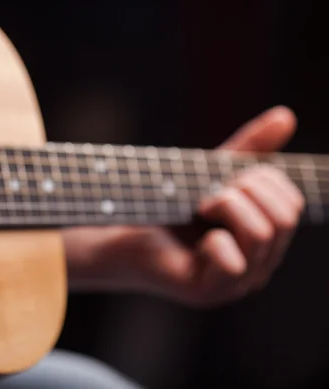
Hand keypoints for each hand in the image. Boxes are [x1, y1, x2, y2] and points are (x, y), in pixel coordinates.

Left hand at [64, 106, 303, 306]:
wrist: (116, 235)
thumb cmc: (164, 206)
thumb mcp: (210, 174)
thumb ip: (248, 150)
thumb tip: (286, 115)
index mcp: (264, 240)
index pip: (291, 204)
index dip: (261, 179)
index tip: (221, 181)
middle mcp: (258, 265)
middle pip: (284, 216)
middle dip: (245, 190)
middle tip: (207, 194)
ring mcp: (236, 283)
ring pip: (262, 232)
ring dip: (227, 206)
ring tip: (200, 207)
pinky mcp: (209, 292)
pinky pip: (233, 262)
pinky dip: (214, 241)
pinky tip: (196, 242)